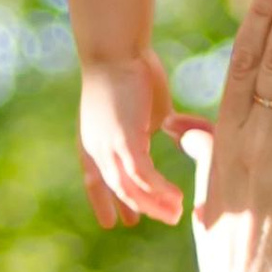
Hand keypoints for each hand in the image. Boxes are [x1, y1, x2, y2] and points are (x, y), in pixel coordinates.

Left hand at [77, 50, 182, 229]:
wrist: (116, 48)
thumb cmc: (130, 68)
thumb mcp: (141, 106)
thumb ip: (148, 125)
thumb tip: (165, 129)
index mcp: (94, 139)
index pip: (95, 180)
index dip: (104, 202)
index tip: (115, 222)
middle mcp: (97, 147)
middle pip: (116, 189)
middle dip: (137, 207)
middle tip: (160, 220)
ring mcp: (108, 146)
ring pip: (130, 188)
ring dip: (154, 204)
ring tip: (175, 214)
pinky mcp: (123, 141)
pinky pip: (143, 176)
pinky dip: (160, 190)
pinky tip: (177, 197)